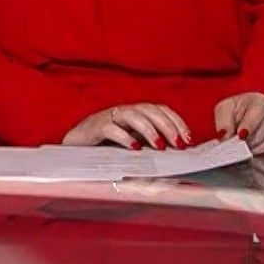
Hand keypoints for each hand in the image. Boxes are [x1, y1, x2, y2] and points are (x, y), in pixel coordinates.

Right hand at [62, 103, 191, 148]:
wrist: (75, 148)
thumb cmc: (107, 148)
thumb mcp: (133, 145)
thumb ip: (150, 145)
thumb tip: (176, 154)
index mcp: (136, 113)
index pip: (161, 109)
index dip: (176, 121)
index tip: (188, 140)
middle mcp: (124, 111)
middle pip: (150, 110)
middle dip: (167, 126)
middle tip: (179, 144)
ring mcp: (109, 117)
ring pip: (132, 115)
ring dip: (149, 129)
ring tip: (159, 146)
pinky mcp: (95, 127)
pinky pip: (111, 128)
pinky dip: (125, 137)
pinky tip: (134, 148)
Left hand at [216, 91, 263, 154]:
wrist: (247, 115)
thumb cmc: (238, 111)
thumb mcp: (225, 110)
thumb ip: (223, 121)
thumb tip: (225, 136)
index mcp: (260, 101)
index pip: (257, 113)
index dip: (248, 126)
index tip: (240, 136)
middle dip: (249, 141)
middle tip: (238, 145)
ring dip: (255, 147)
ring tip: (245, 146)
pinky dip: (263, 151)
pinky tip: (255, 148)